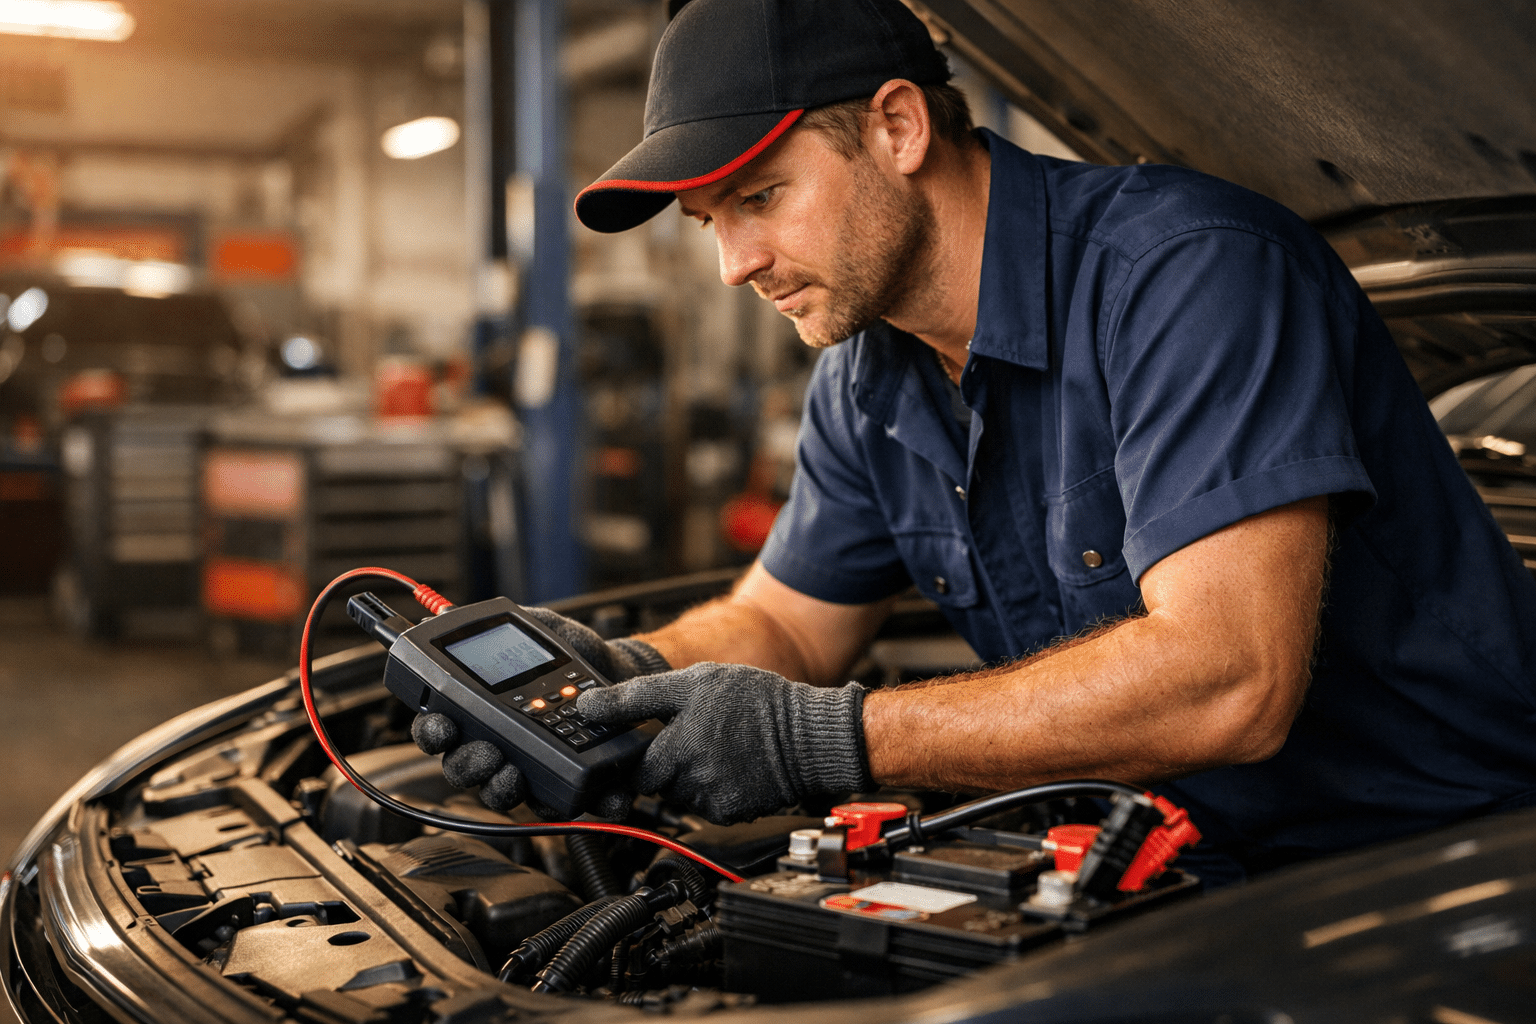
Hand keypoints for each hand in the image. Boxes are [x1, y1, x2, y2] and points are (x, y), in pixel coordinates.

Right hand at [406, 609, 664, 816]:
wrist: (628, 674)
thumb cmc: (579, 656)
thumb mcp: (542, 630)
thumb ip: (506, 625)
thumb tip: (457, 614)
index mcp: (481, 710)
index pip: (441, 728)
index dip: (433, 731)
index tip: (441, 725)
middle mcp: (497, 744)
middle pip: (462, 768)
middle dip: (466, 765)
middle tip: (486, 751)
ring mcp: (528, 768)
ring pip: (499, 793)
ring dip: (500, 788)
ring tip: (513, 772)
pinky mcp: (563, 784)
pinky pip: (554, 804)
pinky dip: (560, 803)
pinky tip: (570, 793)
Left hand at [576, 663, 872, 824]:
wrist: (810, 736)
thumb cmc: (758, 703)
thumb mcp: (693, 682)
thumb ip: (636, 696)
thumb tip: (587, 707)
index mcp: (676, 748)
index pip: (633, 770)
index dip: (637, 756)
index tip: (649, 744)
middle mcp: (691, 781)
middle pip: (656, 785)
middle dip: (664, 765)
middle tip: (689, 740)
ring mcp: (712, 801)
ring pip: (680, 795)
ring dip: (688, 777)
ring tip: (716, 748)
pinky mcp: (732, 813)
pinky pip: (707, 806)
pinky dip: (713, 789)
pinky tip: (731, 766)